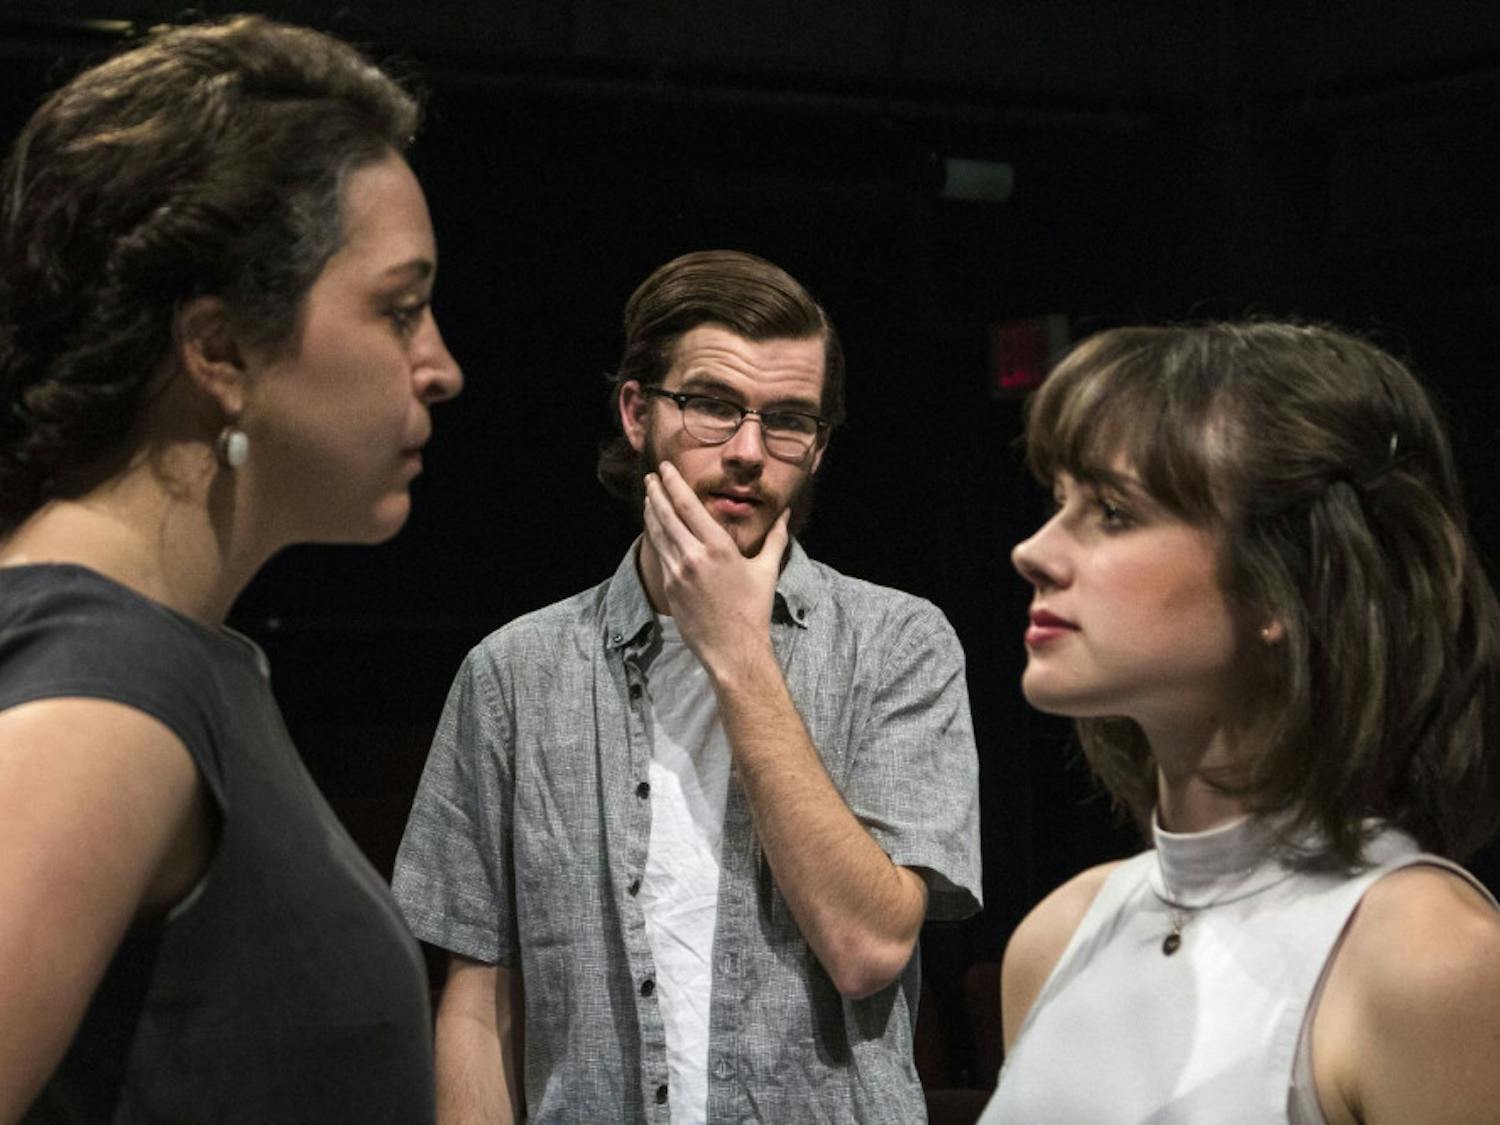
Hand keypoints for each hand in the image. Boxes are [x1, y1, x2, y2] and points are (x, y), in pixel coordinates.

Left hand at [642, 461, 787, 676]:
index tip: (665, 469)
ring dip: (651, 512)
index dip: (674, 484)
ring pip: (658, 533)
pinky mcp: (669, 587)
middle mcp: (693, 556)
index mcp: (719, 548)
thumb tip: (787, 514)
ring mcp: (677, 573)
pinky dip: (654, 535)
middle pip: (666, 515)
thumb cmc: (753, 609)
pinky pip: (660, 554)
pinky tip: (654, 527)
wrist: (733, 648)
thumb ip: (776, 538)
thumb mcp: (767, 570)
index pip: (688, 506)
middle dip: (656, 493)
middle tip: (650, 477)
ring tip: (648, 496)